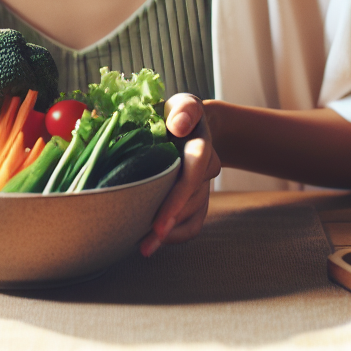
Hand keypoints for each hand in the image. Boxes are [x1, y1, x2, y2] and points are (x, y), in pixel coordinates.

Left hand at [140, 94, 220, 255]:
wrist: (190, 124)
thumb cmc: (179, 114)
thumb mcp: (183, 104)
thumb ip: (184, 110)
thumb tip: (180, 126)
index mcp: (200, 143)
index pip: (195, 169)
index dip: (179, 195)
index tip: (161, 218)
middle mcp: (206, 167)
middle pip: (193, 197)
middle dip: (171, 218)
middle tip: (148, 240)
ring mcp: (202, 184)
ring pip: (193, 212)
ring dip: (172, 231)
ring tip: (145, 246)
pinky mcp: (197, 197)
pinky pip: (195, 222)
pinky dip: (179, 235)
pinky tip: (158, 242)